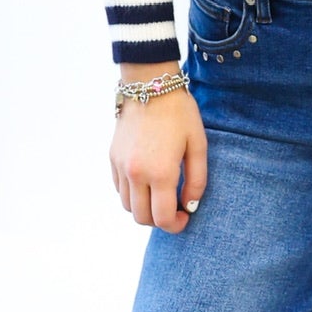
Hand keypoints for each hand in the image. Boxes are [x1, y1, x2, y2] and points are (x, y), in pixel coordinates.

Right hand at [110, 66, 207, 229]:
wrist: (149, 85)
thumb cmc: (180, 114)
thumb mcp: (198, 145)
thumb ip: (197, 181)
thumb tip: (189, 206)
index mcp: (160, 172)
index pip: (162, 218)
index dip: (175, 226)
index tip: (184, 217)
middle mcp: (136, 174)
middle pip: (142, 218)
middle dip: (159, 221)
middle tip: (174, 209)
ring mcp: (121, 166)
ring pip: (127, 206)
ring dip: (144, 208)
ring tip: (160, 195)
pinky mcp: (112, 158)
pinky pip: (119, 189)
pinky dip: (132, 194)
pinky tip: (147, 181)